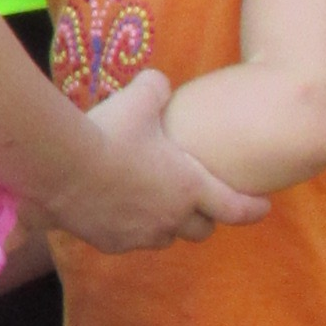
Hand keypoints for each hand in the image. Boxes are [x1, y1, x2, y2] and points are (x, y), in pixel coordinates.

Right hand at [53, 70, 266, 250]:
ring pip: (163, 237)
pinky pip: (128, 240)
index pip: (234, 207)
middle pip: (200, 230)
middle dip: (203, 218)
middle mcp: (170, 218)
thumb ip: (156, 88)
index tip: (263, 207)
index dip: (252, 208)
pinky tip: (112, 209)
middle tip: (199, 204)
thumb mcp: (139, 98)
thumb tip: (158, 82)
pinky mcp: (110, 243)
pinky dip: (127, 228)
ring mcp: (140, 235)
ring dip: (164, 223)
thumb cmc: (109, 131)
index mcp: (189, 187)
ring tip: (151, 204)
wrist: (62, 165)